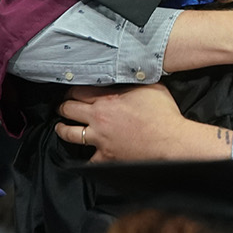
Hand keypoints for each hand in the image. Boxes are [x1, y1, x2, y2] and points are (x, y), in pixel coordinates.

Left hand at [55, 84, 225, 161]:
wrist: (172, 142)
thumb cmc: (164, 115)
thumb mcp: (150, 87)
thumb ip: (133, 80)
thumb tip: (128, 73)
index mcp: (107, 100)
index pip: (78, 91)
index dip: (71, 90)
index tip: (71, 92)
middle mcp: (98, 119)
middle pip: (68, 110)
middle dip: (63, 107)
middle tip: (62, 107)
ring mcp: (100, 140)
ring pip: (69, 134)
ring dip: (62, 129)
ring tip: (61, 127)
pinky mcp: (106, 157)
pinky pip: (87, 160)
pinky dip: (83, 157)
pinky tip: (82, 155)